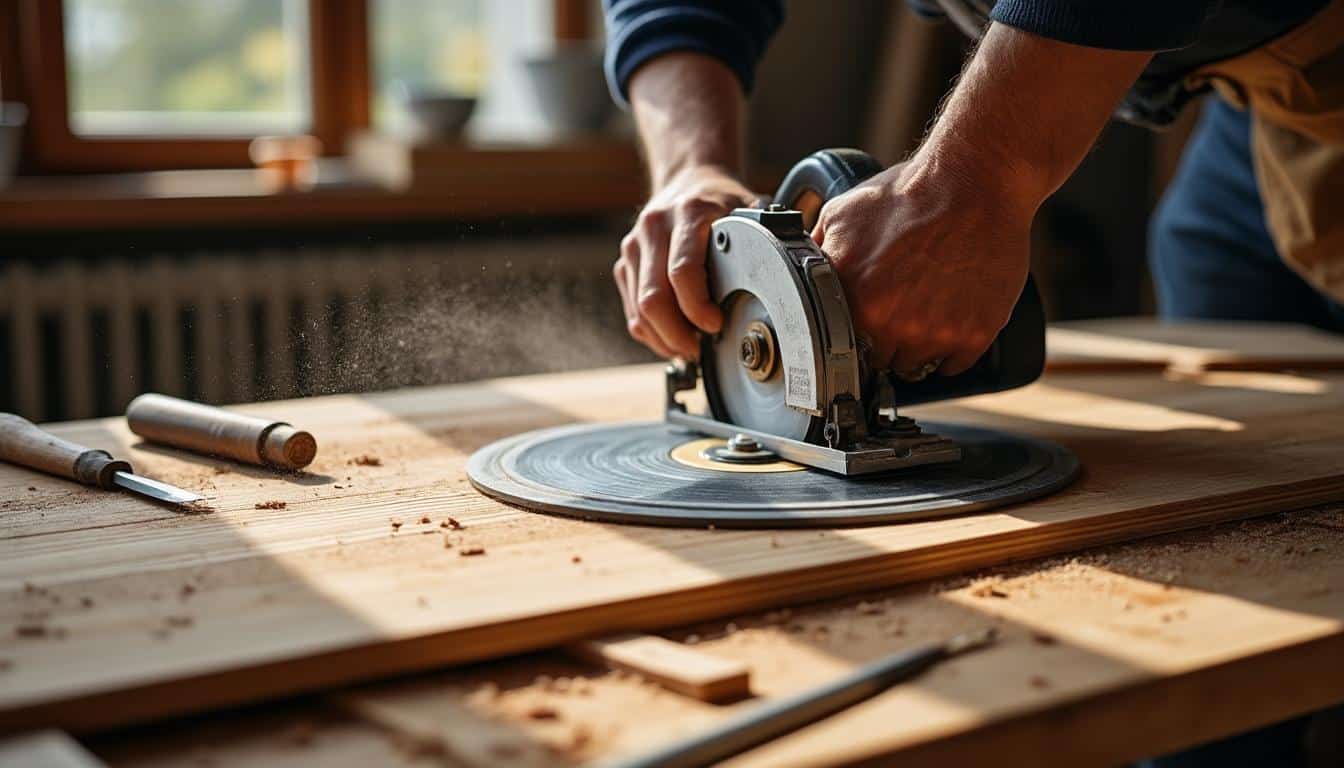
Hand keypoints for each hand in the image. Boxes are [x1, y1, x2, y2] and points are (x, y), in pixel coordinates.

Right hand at [614, 165, 760, 357]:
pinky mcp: (625, 262)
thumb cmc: (723, 202)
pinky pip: (632, 310)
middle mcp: (655, 227)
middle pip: (654, 299)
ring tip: (690, 349)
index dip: (697, 309)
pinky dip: (652, 333)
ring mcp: (634, 245)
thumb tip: (786, 279)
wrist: (688, 179)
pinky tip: (673, 338)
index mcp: (688, 213)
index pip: (682, 272)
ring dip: (664, 339)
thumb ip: (766, 240)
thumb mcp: (749, 212)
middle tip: (700, 350)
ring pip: (639, 311)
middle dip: (678, 335)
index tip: (715, 325)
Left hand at [813, 158, 1033, 376]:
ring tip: (929, 305)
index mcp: (854, 301)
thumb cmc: (911, 193)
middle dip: (887, 338)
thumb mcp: (842, 214)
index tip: (866, 320)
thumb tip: (797, 272)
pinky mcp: (974, 336)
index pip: (843, 346)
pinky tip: (953, 312)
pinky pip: (954, 365)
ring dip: (919, 345)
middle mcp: (891, 325)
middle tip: (903, 303)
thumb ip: (817, 253)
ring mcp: (935, 335)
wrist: (975, 181)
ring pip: (916, 366)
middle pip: (881, 359)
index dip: (855, 332)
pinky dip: (954, 346)